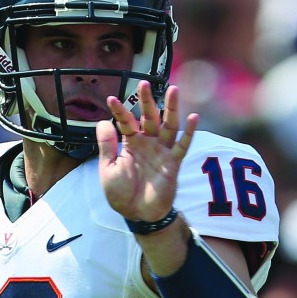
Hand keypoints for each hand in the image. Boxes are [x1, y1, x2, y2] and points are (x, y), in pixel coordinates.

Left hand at [96, 81, 197, 221]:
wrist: (138, 214)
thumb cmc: (122, 194)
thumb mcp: (108, 170)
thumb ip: (107, 146)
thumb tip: (102, 122)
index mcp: (130, 144)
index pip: (124, 122)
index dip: (119, 111)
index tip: (111, 99)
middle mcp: (147, 144)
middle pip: (148, 117)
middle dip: (146, 101)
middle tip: (144, 83)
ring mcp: (161, 152)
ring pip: (168, 125)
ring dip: (171, 108)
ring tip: (174, 89)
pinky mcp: (173, 163)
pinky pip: (182, 146)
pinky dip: (189, 133)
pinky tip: (194, 117)